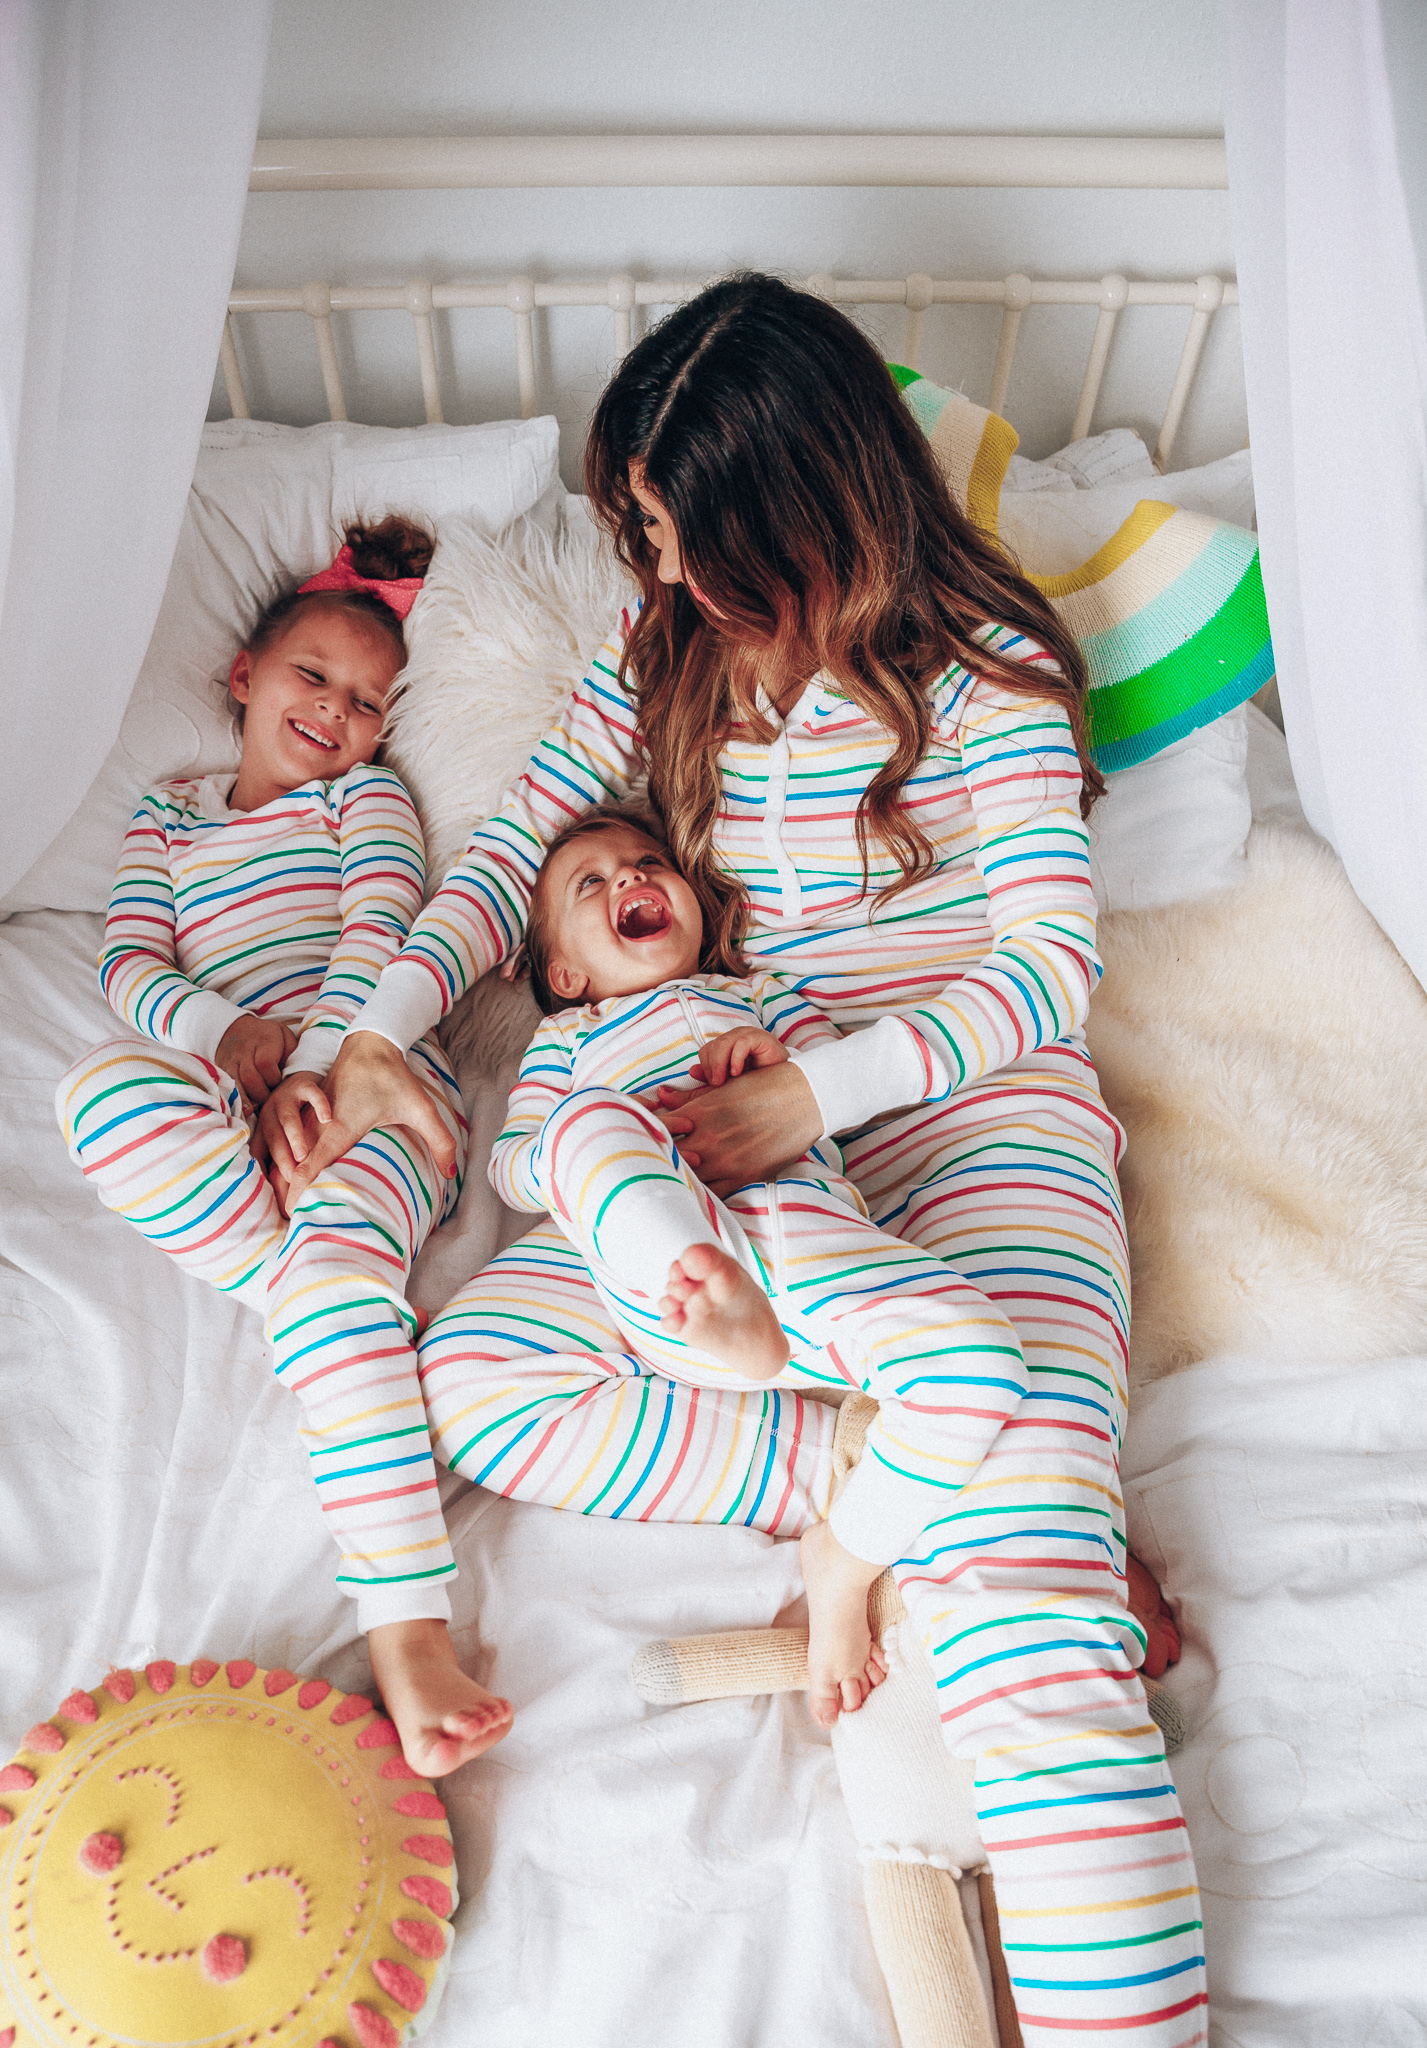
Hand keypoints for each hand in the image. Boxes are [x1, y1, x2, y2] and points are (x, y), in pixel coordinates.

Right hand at [216, 1015, 299, 1113]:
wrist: (238, 1029)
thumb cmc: (270, 1038)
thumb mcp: (286, 1038)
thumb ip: (292, 1055)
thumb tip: (297, 1078)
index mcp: (264, 1041)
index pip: (265, 1064)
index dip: (273, 1079)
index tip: (280, 1085)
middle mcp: (245, 1050)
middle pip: (250, 1077)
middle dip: (262, 1094)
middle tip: (272, 1102)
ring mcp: (231, 1060)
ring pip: (236, 1083)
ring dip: (248, 1100)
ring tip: (258, 1110)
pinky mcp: (222, 1070)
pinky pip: (226, 1086)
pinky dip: (235, 1100)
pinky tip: (244, 1111)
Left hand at [251, 1072, 331, 1213]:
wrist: (308, 1081)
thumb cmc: (300, 1117)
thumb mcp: (287, 1138)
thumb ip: (285, 1162)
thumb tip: (285, 1202)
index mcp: (264, 1129)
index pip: (260, 1150)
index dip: (265, 1169)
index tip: (276, 1189)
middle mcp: (270, 1112)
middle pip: (272, 1137)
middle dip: (282, 1158)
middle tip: (293, 1178)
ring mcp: (286, 1096)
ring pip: (287, 1118)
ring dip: (294, 1137)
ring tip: (304, 1156)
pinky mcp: (304, 1083)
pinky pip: (311, 1094)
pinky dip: (319, 1106)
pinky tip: (328, 1119)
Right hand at [280, 1030, 458, 1206]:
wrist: (370, 1044)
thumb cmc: (393, 1077)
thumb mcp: (421, 1108)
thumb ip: (439, 1141)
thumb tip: (452, 1173)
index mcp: (341, 1128)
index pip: (312, 1166)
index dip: (300, 1191)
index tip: (293, 1212)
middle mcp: (320, 1126)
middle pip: (295, 1165)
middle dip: (290, 1192)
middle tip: (289, 1220)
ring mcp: (312, 1118)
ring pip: (292, 1153)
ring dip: (288, 1177)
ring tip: (288, 1207)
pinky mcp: (311, 1113)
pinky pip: (295, 1141)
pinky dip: (291, 1159)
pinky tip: (292, 1178)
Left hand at [653, 1059, 821, 1196]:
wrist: (805, 1098)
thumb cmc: (763, 1088)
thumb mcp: (723, 1088)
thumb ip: (690, 1098)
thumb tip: (662, 1096)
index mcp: (698, 1112)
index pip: (658, 1130)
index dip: (646, 1137)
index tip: (641, 1143)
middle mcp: (707, 1138)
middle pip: (667, 1158)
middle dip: (657, 1162)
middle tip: (649, 1168)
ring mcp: (725, 1160)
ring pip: (687, 1180)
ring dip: (677, 1180)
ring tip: (668, 1184)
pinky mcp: (743, 1176)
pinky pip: (712, 1195)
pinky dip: (700, 1196)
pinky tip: (694, 1194)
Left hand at [689, 1026, 788, 1087]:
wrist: (786, 1084)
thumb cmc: (758, 1084)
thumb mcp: (727, 1086)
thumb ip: (706, 1083)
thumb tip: (685, 1075)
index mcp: (727, 1046)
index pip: (706, 1051)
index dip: (706, 1067)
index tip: (713, 1084)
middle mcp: (736, 1037)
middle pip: (712, 1046)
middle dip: (712, 1067)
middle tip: (718, 1084)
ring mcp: (748, 1035)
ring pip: (723, 1043)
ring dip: (720, 1065)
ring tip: (726, 1080)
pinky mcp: (761, 1038)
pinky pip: (741, 1043)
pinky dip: (736, 1059)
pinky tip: (739, 1073)